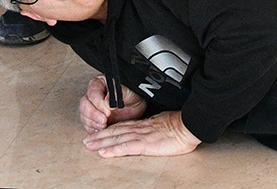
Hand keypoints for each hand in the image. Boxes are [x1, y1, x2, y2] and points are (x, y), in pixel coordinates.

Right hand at [78, 75, 146, 131]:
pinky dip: (93, 129)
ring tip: (104, 126)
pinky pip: (88, 126)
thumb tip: (106, 100)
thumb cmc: (132, 94)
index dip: (98, 103)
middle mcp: (92, 96)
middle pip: (84, 105)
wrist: (137, 105)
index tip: (108, 110)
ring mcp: (92, 108)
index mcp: (99, 84)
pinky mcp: (93, 120)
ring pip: (84, 116)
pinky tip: (101, 130)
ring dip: (93, 123)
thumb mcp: (128, 91)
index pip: (93, 93)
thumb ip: (117, 93)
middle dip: (93, 114)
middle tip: (104, 120)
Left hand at [81, 110, 199, 157]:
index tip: (99, 132)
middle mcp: (140, 129)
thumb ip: (156, 128)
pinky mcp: (145, 145)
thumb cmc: (183, 125)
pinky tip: (103, 153)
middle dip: (100, 136)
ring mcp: (141, 136)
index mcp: (146, 124)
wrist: (190, 124)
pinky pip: (124, 147)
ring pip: (116, 138)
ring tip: (89, 146)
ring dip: (101, 142)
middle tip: (86, 140)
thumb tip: (153, 130)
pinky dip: (112, 150)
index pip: (123, 126)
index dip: (109, 129)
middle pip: (115, 131)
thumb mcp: (166, 123)